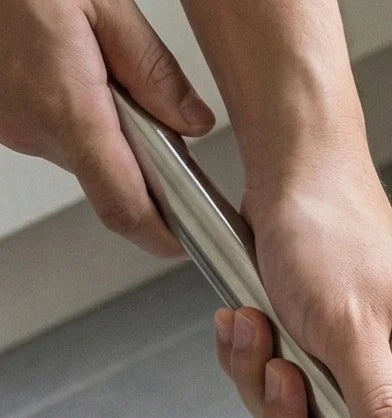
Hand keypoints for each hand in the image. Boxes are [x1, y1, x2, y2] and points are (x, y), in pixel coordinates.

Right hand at [0, 0, 212, 253]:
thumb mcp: (103, 1)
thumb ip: (152, 68)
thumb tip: (193, 123)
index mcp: (66, 107)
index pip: (124, 207)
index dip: (163, 235)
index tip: (189, 240)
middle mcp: (34, 127)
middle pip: (109, 182)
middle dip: (143, 166)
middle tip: (159, 123)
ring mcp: (13, 126)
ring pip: (83, 157)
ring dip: (109, 137)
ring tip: (108, 78)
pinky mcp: (1, 116)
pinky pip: (54, 134)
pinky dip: (79, 118)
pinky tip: (75, 73)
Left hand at [215, 150, 391, 417]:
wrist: (292, 167)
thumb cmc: (331, 231)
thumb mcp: (353, 329)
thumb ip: (382, 411)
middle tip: (280, 375)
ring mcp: (356, 372)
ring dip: (263, 387)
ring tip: (253, 330)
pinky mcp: (317, 356)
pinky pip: (279, 393)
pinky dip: (251, 362)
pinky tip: (245, 321)